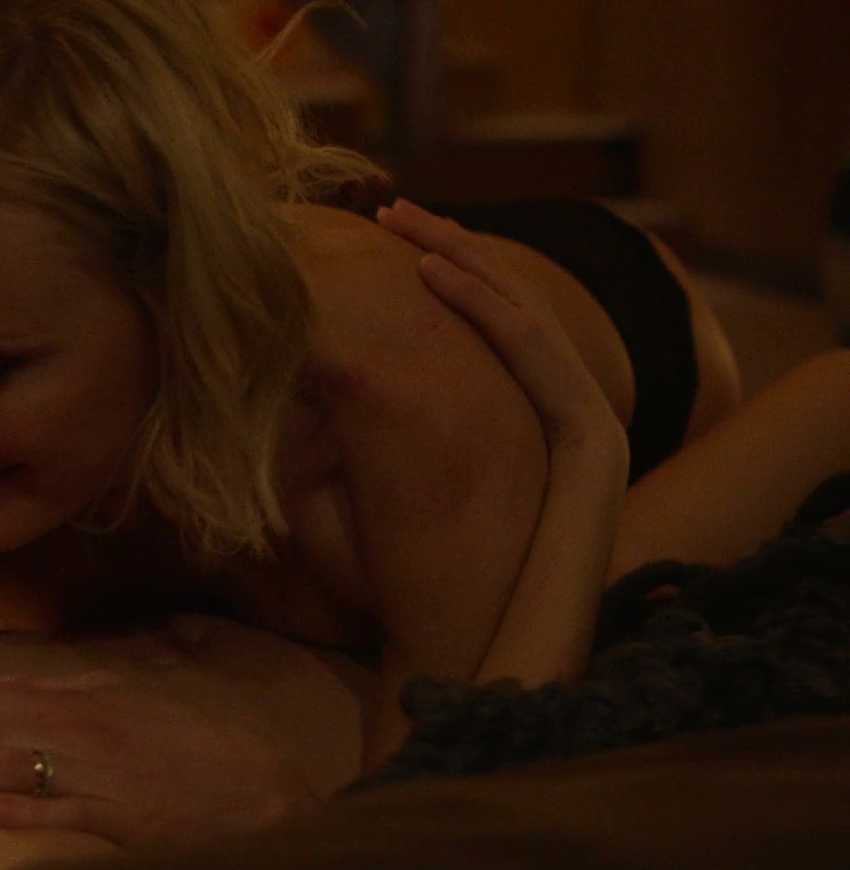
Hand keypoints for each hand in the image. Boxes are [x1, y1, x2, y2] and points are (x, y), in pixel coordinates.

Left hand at [0, 672, 321, 848]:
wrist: (255, 786)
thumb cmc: (185, 746)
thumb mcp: (123, 705)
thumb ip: (68, 696)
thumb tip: (9, 694)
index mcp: (82, 698)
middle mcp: (85, 728)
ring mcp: (103, 773)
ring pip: (13, 767)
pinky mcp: (124, 817)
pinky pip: (65, 811)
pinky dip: (24, 811)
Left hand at [376, 200, 624, 461]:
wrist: (584, 435)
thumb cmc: (539, 407)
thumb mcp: (501, 368)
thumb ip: (477, 348)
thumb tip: (439, 349)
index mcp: (518, 302)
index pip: (470, 258)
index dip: (434, 234)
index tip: (396, 219)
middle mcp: (523, 296)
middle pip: (466, 247)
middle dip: (425, 223)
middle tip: (384, 206)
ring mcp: (527, 312)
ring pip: (472, 259)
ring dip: (431, 235)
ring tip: (393, 216)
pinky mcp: (527, 337)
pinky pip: (484, 302)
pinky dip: (454, 281)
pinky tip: (423, 264)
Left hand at [378, 200, 627, 689]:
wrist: (477, 657)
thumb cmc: (417, 592)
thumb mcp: (377, 495)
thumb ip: (347, 436)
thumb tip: (283, 381)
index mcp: (516, 425)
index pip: (482, 329)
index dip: (437, 276)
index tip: (379, 241)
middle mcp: (557, 415)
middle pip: (505, 305)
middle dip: (445, 250)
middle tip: (387, 207)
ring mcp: (582, 425)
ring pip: (522, 315)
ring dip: (461, 260)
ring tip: (404, 222)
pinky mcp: (592, 442)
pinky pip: (536, 355)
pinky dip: (487, 307)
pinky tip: (435, 273)